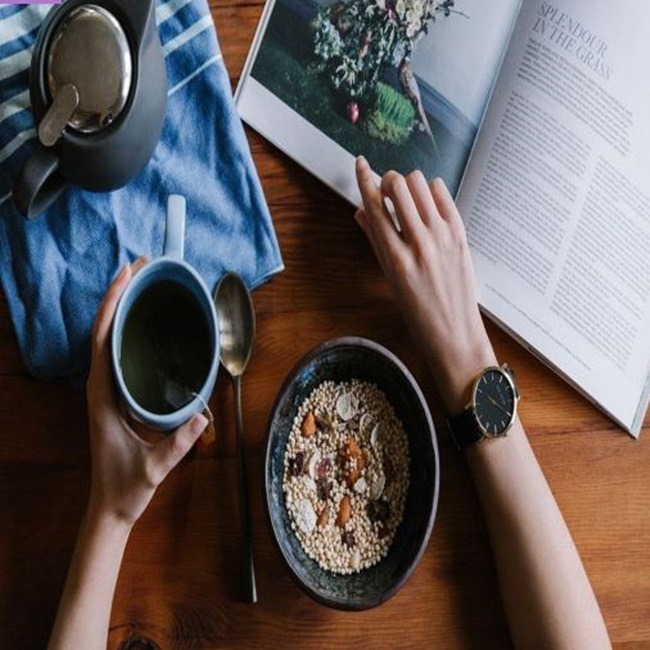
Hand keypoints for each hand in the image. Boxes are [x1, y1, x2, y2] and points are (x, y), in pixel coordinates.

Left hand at [85, 259, 207, 528]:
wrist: (111, 506)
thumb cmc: (127, 487)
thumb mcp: (153, 468)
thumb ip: (176, 444)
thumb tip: (203, 416)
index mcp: (101, 396)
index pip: (102, 339)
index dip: (113, 304)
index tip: (128, 275)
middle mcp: (100, 386)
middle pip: (104, 329)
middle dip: (120, 294)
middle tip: (142, 266)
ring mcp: (107, 390)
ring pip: (109, 338)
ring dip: (123, 308)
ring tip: (144, 283)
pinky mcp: (117, 395)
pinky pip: (119, 352)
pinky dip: (129, 329)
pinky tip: (146, 322)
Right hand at [354, 157, 495, 413]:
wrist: (454, 332)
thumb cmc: (417, 312)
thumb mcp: (389, 278)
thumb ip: (375, 241)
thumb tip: (360, 212)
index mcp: (395, 257)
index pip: (373, 206)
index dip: (363, 179)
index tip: (359, 163)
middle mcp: (419, 241)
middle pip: (396, 185)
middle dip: (386, 181)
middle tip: (385, 193)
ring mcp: (442, 235)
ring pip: (419, 183)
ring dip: (407, 185)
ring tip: (407, 201)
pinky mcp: (460, 233)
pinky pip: (442, 194)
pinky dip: (430, 192)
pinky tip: (426, 205)